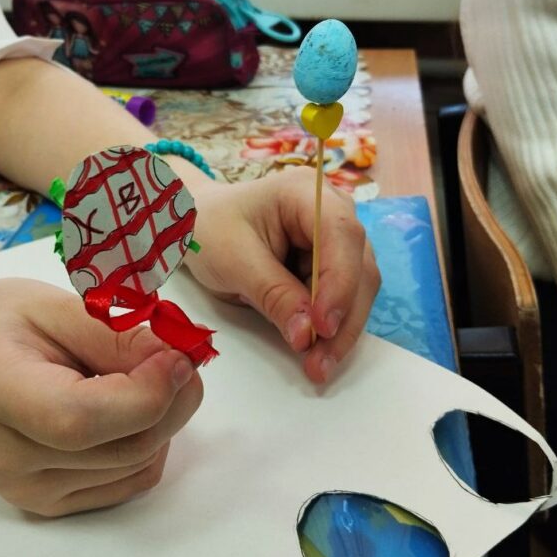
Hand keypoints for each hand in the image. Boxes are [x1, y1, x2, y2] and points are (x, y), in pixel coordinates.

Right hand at [0, 280, 201, 516]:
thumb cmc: (12, 324)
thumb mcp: (59, 305)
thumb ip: (118, 336)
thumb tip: (178, 364)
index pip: (78, 419)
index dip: (144, 395)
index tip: (179, 358)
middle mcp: (4, 455)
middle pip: (122, 447)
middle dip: (171, 401)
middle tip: (179, 356)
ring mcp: (26, 490)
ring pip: (138, 465)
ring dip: (164, 418)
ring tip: (139, 376)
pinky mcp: (51, 506)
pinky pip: (133, 480)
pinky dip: (151, 442)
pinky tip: (128, 409)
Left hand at [186, 169, 379, 383]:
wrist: (198, 226)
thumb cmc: (210, 230)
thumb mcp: (233, 262)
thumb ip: (273, 295)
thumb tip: (306, 334)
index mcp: (306, 192)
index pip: (341, 235)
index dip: (339, 282)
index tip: (322, 326)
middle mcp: (332, 210)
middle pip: (358, 266)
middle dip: (342, 317)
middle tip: (321, 362)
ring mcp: (334, 237)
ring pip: (357, 287)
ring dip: (340, 329)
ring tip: (317, 364)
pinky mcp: (329, 262)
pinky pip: (341, 297)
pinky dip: (330, 327)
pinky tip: (316, 351)